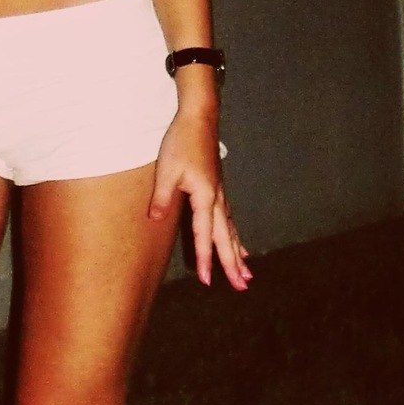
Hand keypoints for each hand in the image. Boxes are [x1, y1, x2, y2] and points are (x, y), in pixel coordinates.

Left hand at [149, 109, 250, 290]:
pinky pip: (228, 217)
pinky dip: (234, 233)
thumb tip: (157, 219)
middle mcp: (217, 198)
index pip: (204, 234)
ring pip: (231, 228)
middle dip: (232, 263)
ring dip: (237, 251)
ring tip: (246, 272)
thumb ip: (163, 197)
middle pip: (226, 236)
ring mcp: (220, 192)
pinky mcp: (217, 187)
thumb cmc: (180, 142)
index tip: (208, 280)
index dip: (206, 258)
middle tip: (242, 286)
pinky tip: (237, 240)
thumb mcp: (166, 170)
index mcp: (205, 196)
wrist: (198, 118)